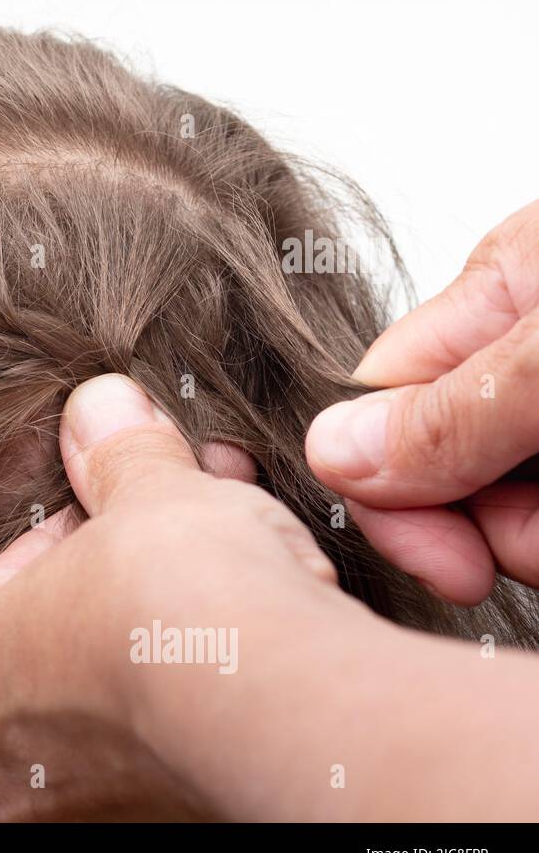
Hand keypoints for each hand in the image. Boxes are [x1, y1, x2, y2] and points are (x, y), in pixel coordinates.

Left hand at [0, 374, 364, 820]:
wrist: (278, 696)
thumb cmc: (175, 597)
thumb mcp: (143, 491)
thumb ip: (115, 449)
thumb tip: (102, 404)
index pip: (6, 584)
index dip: (74, 530)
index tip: (123, 509)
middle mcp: (7, 759)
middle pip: (67, 640)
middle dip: (129, 577)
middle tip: (187, 530)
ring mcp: (82, 805)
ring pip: (122, 695)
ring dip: (171, 630)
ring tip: (239, 568)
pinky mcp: (162, 825)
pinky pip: (173, 744)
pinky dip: (204, 693)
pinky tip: (253, 641)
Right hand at [306, 201, 538, 604]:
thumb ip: (454, 408)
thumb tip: (333, 452)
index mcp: (504, 288)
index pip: (386, 399)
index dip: (398, 492)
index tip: (445, 564)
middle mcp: (533, 345)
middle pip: (454, 464)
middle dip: (488, 524)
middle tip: (532, 548)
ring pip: (519, 504)